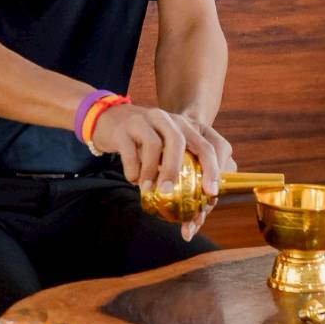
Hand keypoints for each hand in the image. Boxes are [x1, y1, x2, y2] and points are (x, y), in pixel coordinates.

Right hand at [91, 104, 235, 240]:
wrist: (112, 120)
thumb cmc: (146, 141)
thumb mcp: (169, 147)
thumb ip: (184, 166)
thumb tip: (200, 204)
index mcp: (184, 126)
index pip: (206, 145)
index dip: (213, 169)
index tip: (211, 193)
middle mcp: (167, 119)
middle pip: (178, 141)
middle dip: (176, 170)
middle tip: (170, 193)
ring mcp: (144, 120)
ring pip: (153, 144)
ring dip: (150, 171)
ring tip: (147, 189)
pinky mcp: (123, 128)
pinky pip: (130, 151)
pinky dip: (133, 169)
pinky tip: (133, 179)